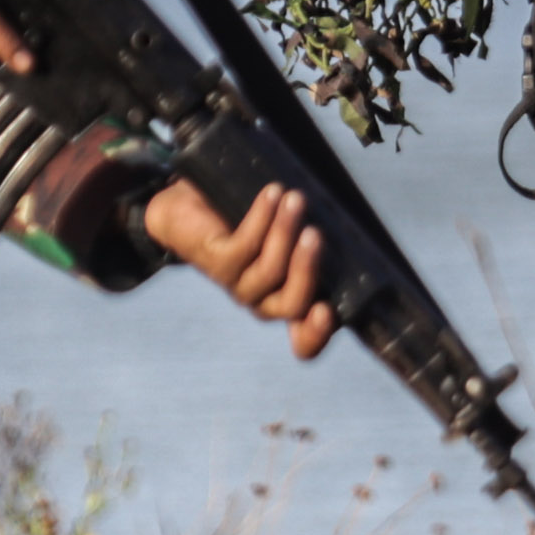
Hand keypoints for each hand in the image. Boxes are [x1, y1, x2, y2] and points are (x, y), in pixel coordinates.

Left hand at [142, 178, 338, 360]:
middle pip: (292, 305)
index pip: (304, 341)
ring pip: (270, 271)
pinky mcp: (217, 263)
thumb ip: (312, 241)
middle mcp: (264, 301)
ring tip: (293, 198)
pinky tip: (271, 194)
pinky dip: (262, 217)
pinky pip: (246, 245)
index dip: (316, 334)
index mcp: (287, 300)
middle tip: (315, 233)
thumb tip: (344, 229)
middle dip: (307, 269)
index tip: (327, 311)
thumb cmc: (249, 220)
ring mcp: (239, 286)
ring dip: (285, 231)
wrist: (190, 207)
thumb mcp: (288, 232)